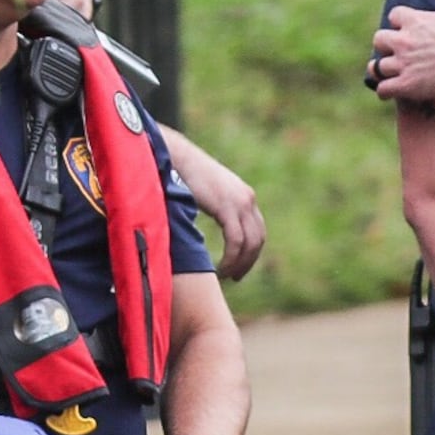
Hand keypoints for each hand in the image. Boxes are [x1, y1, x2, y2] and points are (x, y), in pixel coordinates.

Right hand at [172, 139, 267, 281]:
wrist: (177, 157)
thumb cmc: (185, 174)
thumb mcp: (208, 192)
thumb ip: (216, 206)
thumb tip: (210, 222)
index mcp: (245, 196)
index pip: (257, 230)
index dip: (251, 252)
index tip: (240, 267)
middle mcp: (248, 199)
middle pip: (258, 239)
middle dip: (248, 261)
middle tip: (235, 277)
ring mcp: (240, 203)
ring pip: (250, 243)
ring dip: (240, 264)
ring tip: (226, 276)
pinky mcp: (227, 207)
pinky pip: (236, 241)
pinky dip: (231, 258)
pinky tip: (220, 268)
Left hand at [370, 0, 434, 107]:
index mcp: (414, 20)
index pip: (394, 15)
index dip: (398, 22)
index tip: (404, 27)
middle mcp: (403, 41)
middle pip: (379, 39)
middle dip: (384, 45)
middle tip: (393, 51)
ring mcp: (403, 63)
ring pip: (377, 66)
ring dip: (380, 69)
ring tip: (384, 73)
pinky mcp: (406, 84)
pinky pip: (384, 88)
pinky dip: (385, 91)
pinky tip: (388, 93)